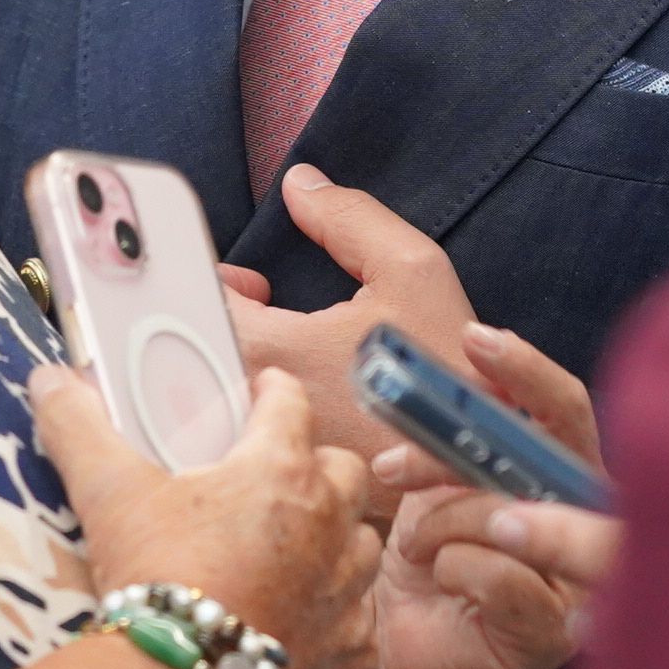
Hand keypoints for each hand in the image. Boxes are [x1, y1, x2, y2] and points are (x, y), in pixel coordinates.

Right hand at [31, 361, 380, 668]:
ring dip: (338, 541)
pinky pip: (360, 623)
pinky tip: (303, 624)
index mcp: (279, 471)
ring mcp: (348, 593)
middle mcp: (330, 524)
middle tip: (281, 478)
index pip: (292, 404)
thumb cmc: (155, 579)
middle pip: (346, 472)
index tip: (265, 389)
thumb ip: (79, 427)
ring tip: (297, 551)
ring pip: (364, 546)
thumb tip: (50, 381)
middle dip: (319, 467)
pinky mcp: (352, 655)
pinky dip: (338, 618)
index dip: (276, 391)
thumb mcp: (108, 493)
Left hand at [218, 163, 473, 483]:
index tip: (254, 287)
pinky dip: (248, 421)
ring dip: (230, 371)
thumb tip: (299, 182)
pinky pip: (233, 445)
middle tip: (264, 316)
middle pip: (187, 354)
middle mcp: (245, 412)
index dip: (215, 283)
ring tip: (281, 360)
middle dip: (218, 325)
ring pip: (206, 402)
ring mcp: (255, 456)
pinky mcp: (275, 486)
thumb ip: (347, 219)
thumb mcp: (412, 273)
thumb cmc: (447, 374)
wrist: (481, 469)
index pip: (191, 302)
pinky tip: (292, 408)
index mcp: (266, 352)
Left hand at [365, 324, 619, 668]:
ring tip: (413, 540)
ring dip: (446, 513)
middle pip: (550, 452)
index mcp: (561, 478)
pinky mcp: (550, 630)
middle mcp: (584, 523)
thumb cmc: (425, 562)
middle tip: (410, 419)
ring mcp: (576, 579)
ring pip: (513, 511)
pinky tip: (439, 581)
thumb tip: (443, 376)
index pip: (565, 410)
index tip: (473, 339)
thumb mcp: (434, 486)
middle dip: (474, 433)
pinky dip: (451, 564)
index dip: (526, 372)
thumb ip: (456, 438)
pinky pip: (497, 570)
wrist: (394, 652)